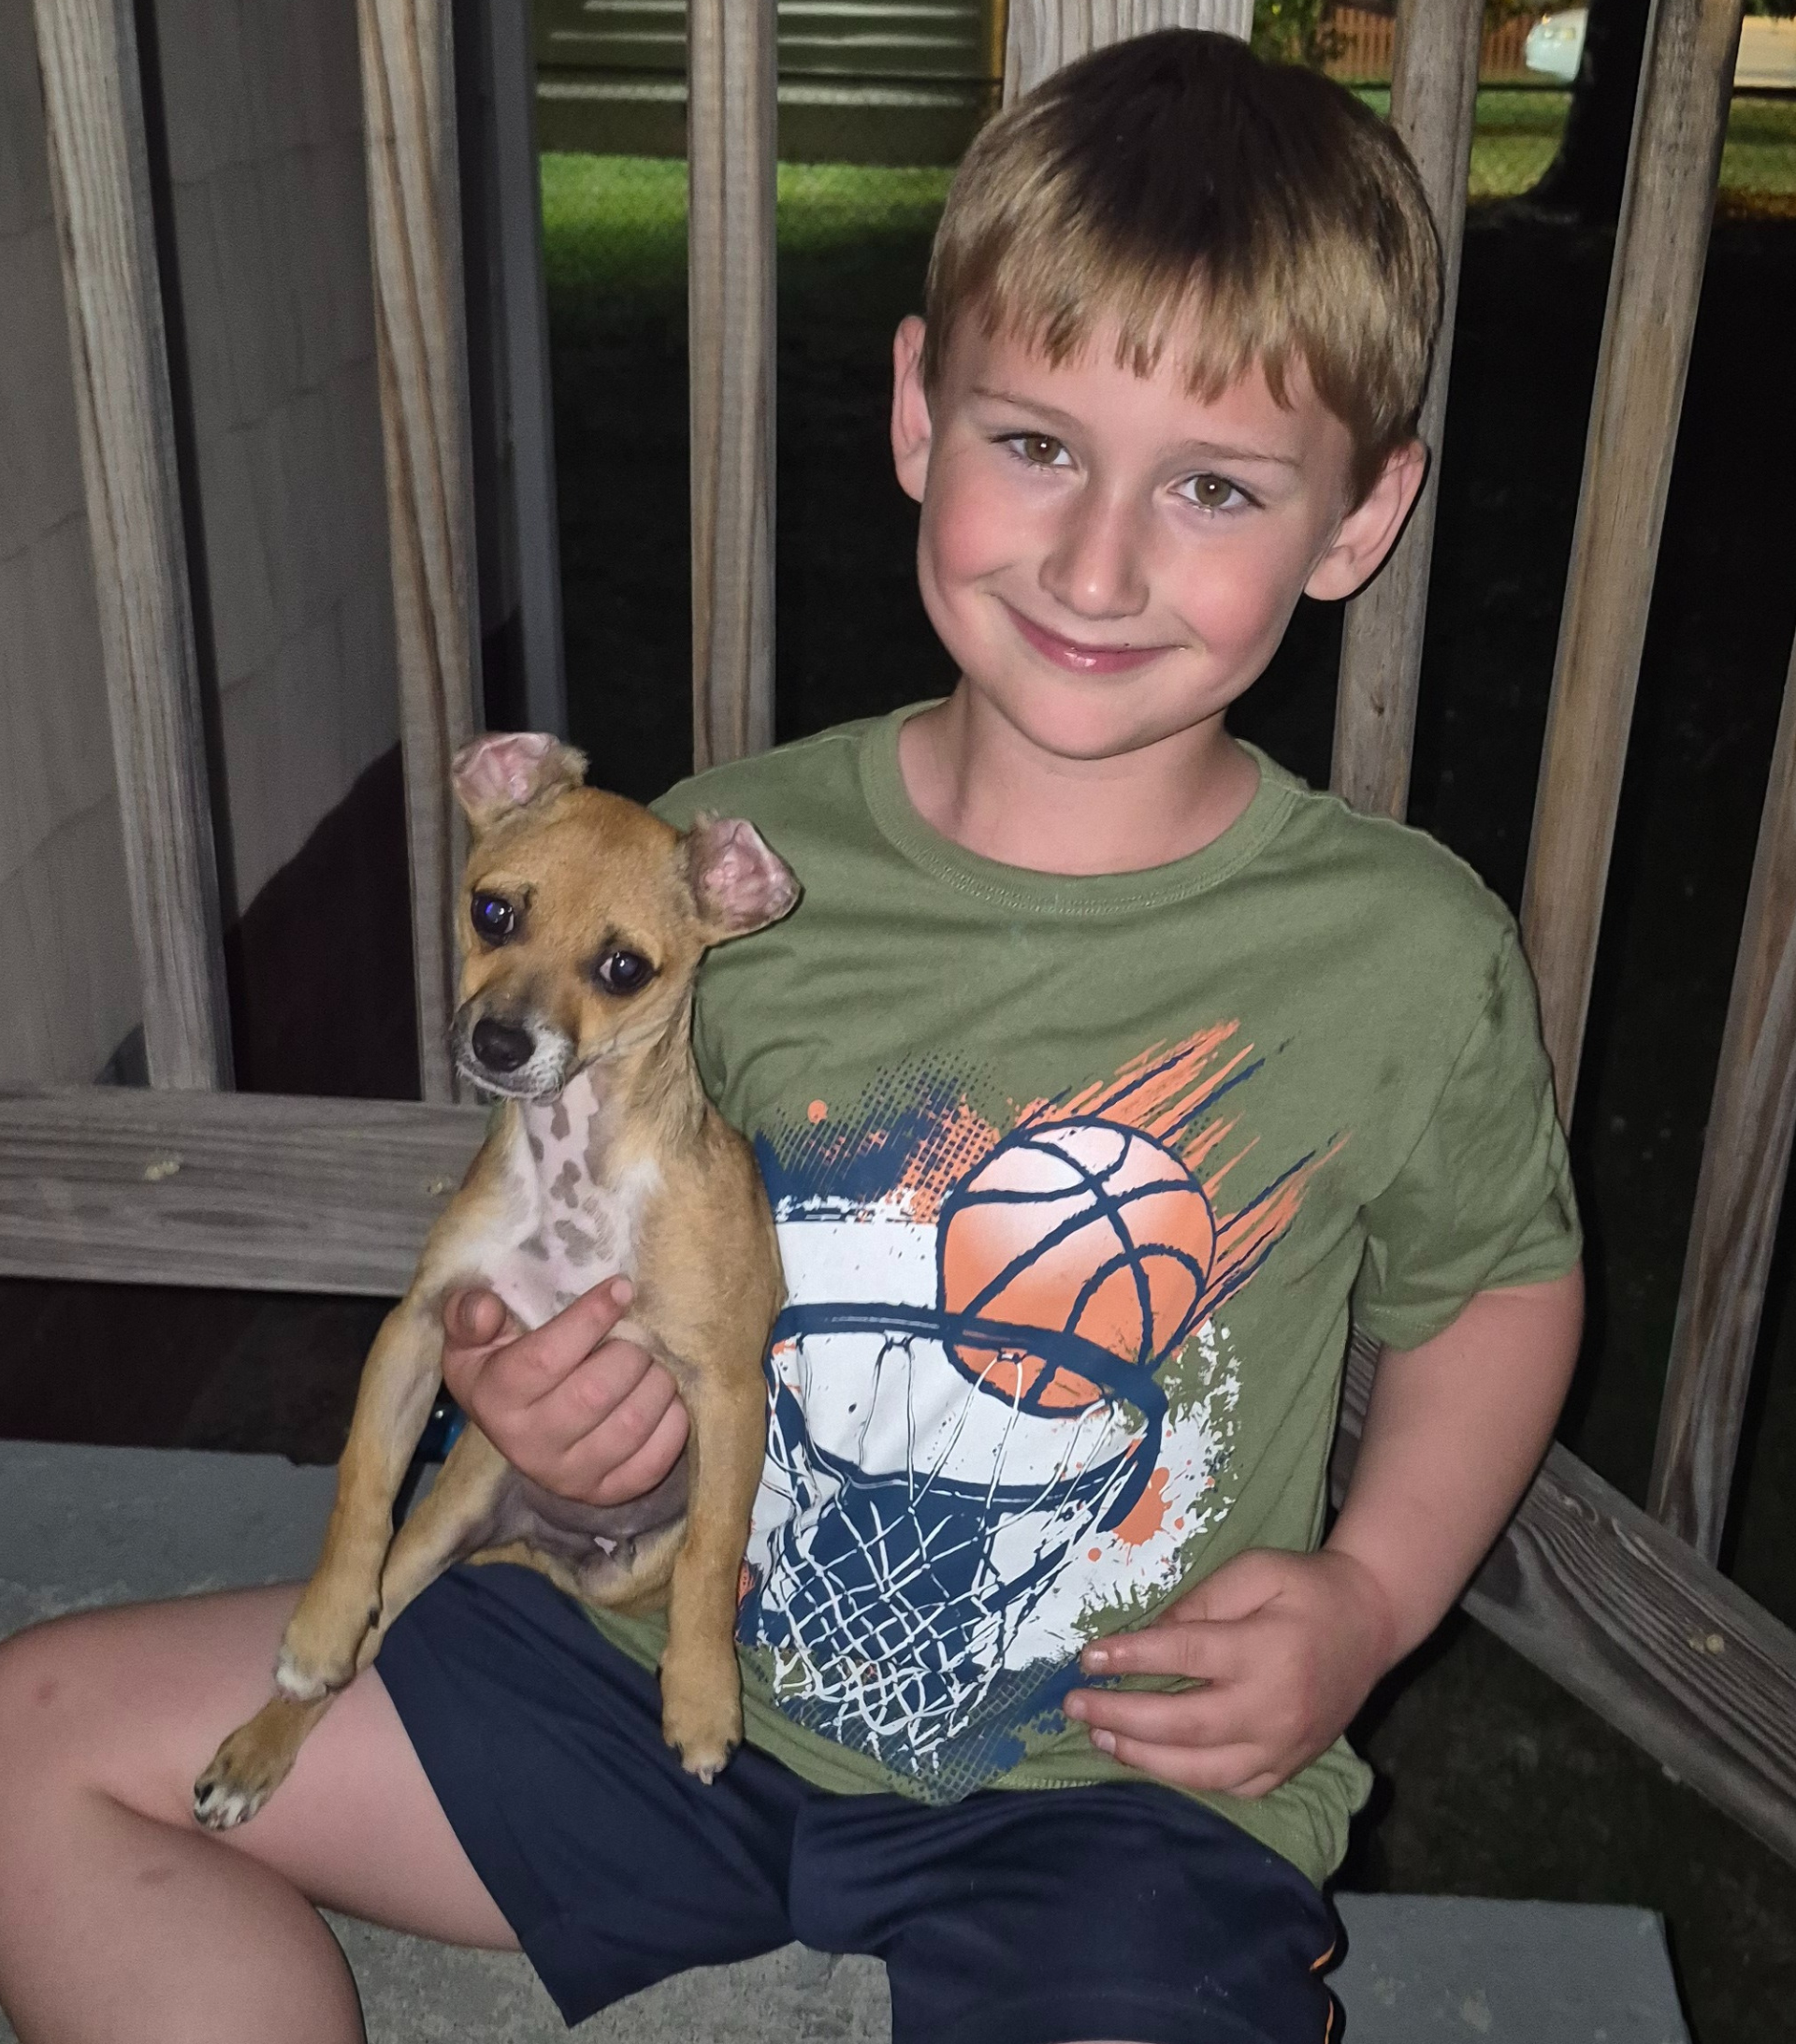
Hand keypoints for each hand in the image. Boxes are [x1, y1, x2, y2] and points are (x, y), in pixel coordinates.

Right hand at [439, 1279, 688, 1506]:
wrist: (515, 1430)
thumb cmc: (501, 1367)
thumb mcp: (473, 1338)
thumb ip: (468, 1314)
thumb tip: (484, 1307)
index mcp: (495, 1399)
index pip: (547, 1357)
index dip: (591, 1317)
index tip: (622, 1288)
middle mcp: (528, 1445)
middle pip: (595, 1393)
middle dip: (629, 1353)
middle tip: (637, 1337)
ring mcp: (567, 1476)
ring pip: (631, 1425)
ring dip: (656, 1383)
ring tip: (651, 1364)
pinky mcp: (604, 1494)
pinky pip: (654, 1461)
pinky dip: (671, 1423)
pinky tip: (662, 1400)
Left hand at [1061, 1547, 1396, 1799]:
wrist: (1372, 1623)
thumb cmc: (1306, 1588)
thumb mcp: (1256, 1570)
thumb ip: (1202, 1602)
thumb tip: (1148, 1635)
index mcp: (1266, 1649)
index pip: (1185, 1655)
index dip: (1131, 1657)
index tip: (1087, 1658)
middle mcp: (1275, 1707)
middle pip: (1185, 1723)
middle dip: (1121, 1718)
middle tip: (1074, 1706)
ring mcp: (1284, 1746)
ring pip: (1203, 1769)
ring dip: (1143, 1758)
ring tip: (1099, 1738)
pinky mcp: (1289, 1766)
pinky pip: (1231, 1787)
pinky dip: (1185, 1780)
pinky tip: (1150, 1761)